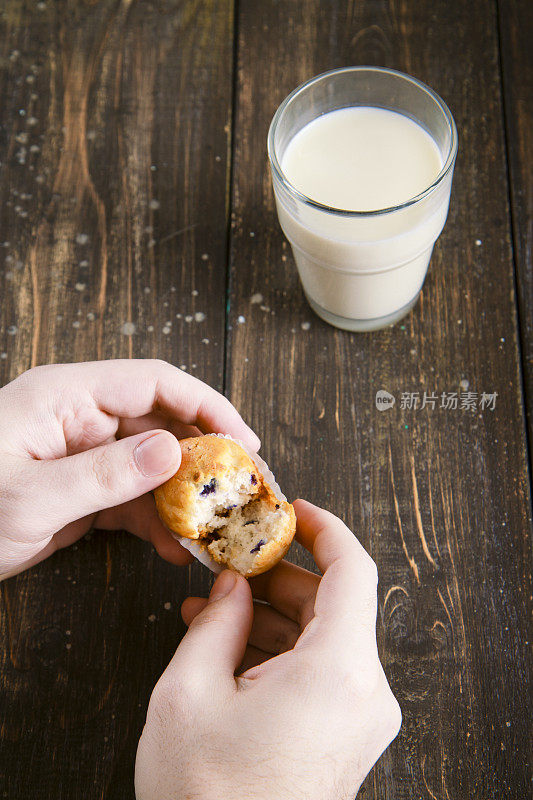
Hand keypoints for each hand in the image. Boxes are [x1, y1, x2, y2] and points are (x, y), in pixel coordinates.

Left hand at [0, 359, 259, 578]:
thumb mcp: (31, 496)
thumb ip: (104, 474)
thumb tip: (173, 450)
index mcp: (67, 396)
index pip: (154, 383)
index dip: (206, 405)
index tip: (243, 440)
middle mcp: (81, 418)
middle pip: (162, 423)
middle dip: (204, 457)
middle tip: (240, 492)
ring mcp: (84, 456)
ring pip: (154, 466)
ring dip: (185, 497)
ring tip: (214, 530)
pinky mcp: (82, 491)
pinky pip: (133, 499)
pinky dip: (158, 522)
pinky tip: (176, 547)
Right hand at [135, 499, 400, 799]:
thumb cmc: (207, 798)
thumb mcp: (190, 693)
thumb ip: (214, 621)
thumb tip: (231, 583)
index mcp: (339, 671)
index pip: (353, 570)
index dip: (323, 529)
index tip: (291, 510)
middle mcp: (365, 692)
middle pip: (333, 602)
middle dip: (277, 576)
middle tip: (228, 562)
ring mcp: (359, 718)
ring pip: (322, 636)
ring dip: (269, 615)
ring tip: (210, 607)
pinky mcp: (344, 735)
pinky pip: (318, 670)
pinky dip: (277, 650)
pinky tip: (226, 644)